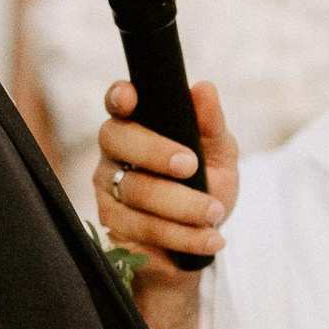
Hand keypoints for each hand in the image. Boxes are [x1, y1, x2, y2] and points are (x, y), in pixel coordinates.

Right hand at [97, 78, 239, 273]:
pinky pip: (142, 230)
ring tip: (215, 213)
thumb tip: (203, 89)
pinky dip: (182, 236)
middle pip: (118, 141)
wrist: (205, 233)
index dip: (118, 97)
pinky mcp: (113, 227)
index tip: (130, 98)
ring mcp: (108, 190)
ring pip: (134, 191)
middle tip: (191, 166)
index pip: (117, 103)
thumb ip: (212, 124)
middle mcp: (115, 154)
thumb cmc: (207, 182)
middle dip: (155, 152)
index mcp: (138, 125)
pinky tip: (208, 239)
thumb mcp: (219, 153)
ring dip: (181, 205)